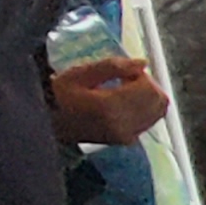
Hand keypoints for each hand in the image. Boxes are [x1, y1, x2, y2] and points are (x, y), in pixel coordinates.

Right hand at [47, 56, 168, 146]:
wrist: (47, 124)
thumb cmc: (60, 95)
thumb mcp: (80, 73)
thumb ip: (112, 66)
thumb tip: (143, 63)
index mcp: (111, 108)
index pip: (148, 88)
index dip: (138, 75)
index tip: (121, 73)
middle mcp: (123, 125)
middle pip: (159, 100)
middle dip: (147, 85)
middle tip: (124, 80)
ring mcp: (126, 136)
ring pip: (158, 111)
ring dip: (148, 96)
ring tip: (124, 91)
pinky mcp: (126, 141)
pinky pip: (150, 121)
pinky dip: (144, 108)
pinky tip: (123, 103)